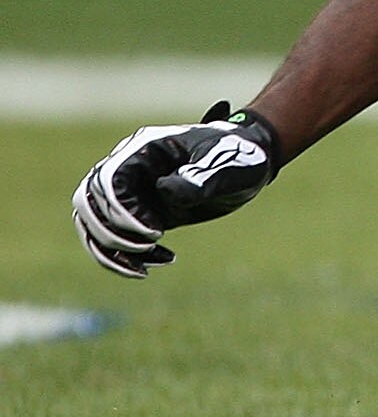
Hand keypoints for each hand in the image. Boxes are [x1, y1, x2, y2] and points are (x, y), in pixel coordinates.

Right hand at [72, 106, 280, 278]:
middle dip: (110, 233)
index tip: (155, 232)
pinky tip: (160, 262)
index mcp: (146, 148)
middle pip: (88, 203)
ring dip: (111, 251)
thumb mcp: (229, 168)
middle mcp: (130, 168)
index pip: (109, 181)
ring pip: (93, 224)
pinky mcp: (138, 212)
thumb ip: (199, 179)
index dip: (122, 210)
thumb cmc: (241, 158)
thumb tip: (165, 192)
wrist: (251, 163)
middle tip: (147, 248)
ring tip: (145, 268)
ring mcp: (131, 191)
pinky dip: (124, 257)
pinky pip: (112, 237)